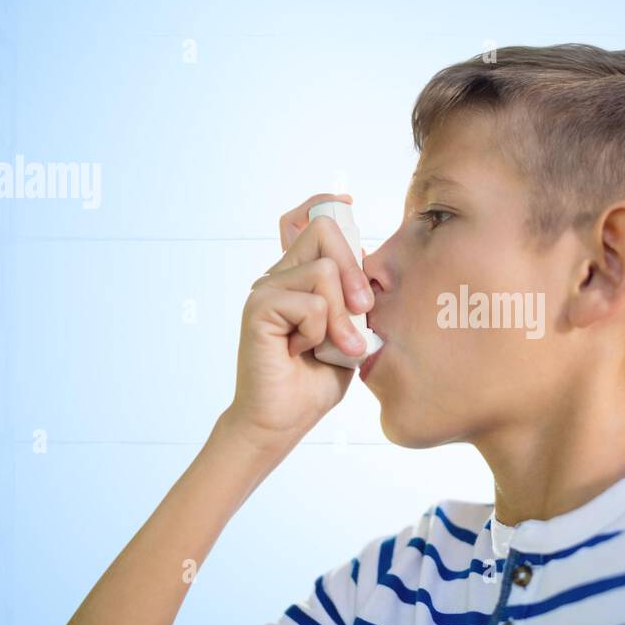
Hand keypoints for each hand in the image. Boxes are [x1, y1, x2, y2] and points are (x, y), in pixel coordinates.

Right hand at [220, 193, 374, 451]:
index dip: (324, 207)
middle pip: (324, 232)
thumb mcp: (350, 332)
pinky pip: (310, 302)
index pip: (305, 221)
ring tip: (336, 347)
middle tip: (364, 311)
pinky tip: (303, 351)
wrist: (283, 420)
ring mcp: (266, 290)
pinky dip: (319, 331)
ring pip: (324, 271)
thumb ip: (353, 299)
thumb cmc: (315, 380)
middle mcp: (279, 277)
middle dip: (354, 270)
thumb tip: (366, 260)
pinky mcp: (258, 308)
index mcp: (299, 278)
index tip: (345, 204)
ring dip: (342, 317)